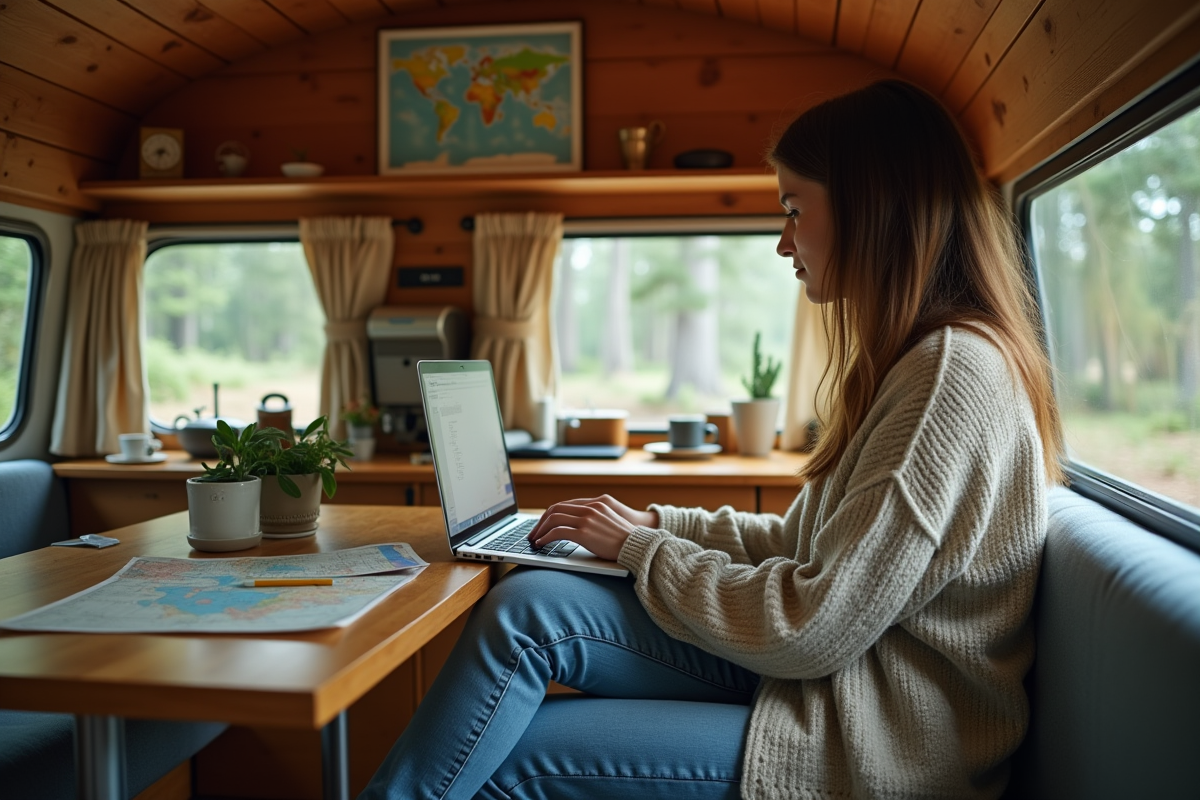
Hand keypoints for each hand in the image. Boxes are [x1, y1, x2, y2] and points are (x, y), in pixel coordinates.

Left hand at [528, 495, 659, 560]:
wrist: (639, 546)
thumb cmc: (626, 540)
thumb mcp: (610, 523)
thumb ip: (595, 520)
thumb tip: (578, 529)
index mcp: (596, 503)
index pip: (565, 504)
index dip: (551, 515)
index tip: (543, 525)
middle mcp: (590, 507)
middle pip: (556, 509)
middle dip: (541, 522)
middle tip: (533, 533)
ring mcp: (587, 518)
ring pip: (553, 518)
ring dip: (539, 530)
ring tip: (534, 540)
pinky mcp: (584, 532)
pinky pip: (557, 532)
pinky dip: (545, 537)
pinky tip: (541, 544)